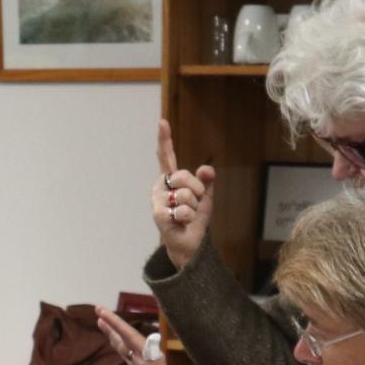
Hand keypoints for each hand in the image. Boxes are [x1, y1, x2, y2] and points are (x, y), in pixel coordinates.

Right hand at [95, 306, 186, 364]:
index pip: (129, 335)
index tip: (101, 312)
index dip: (115, 323)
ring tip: (101, 322)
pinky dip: (119, 347)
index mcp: (151, 356)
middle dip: (113, 323)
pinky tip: (115, 343)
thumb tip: (151, 337)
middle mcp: (148, 357)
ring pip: (125, 344)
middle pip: (126, 336)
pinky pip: (126, 355)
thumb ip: (153, 359)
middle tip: (98, 310)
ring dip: (114, 333)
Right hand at [152, 120, 215, 269]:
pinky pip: (184, 210)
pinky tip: (182, 223)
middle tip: (194, 203)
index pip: (167, 156)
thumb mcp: (205, 196)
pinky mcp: (159, 214)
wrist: (190, 242)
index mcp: (171, 179)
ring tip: (187, 215)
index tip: (162, 122)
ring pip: (186, 194)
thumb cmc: (194, 217)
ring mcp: (157, 200)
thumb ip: (206, 181)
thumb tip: (207, 169)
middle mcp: (160, 186)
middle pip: (184, 175)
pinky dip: (189, 218)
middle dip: (197, 190)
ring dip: (194, 207)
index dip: (164, 139)